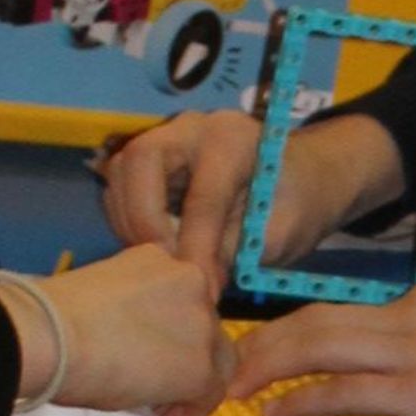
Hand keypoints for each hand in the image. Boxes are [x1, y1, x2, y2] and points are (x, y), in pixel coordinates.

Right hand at [0, 244, 225, 415]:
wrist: (50, 336)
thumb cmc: (55, 317)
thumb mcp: (103, 294)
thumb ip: (131, 310)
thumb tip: (130, 341)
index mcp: (160, 258)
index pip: (184, 295)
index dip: (173, 328)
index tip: (157, 349)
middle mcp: (190, 282)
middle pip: (206, 326)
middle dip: (188, 354)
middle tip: (162, 379)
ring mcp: (201, 324)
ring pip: (215, 359)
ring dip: (192, 382)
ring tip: (163, 402)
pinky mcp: (200, 366)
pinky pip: (210, 394)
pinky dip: (191, 409)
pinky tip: (167, 415)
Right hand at [99, 107, 403, 287]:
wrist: (295, 184)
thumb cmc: (293, 205)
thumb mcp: (279, 233)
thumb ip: (237, 250)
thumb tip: (195, 278)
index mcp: (232, 138)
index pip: (203, 195)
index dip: (197, 246)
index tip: (201, 287)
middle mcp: (190, 128)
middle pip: (139, 162)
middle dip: (144, 221)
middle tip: (165, 267)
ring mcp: (164, 141)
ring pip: (121, 175)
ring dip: (132, 224)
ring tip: (163, 263)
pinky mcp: (149, 163)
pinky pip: (120, 189)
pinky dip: (130, 224)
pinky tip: (158, 251)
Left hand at [227, 281, 415, 415]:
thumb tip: (390, 393)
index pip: (340, 313)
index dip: (288, 335)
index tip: (255, 357)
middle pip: (313, 318)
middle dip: (256, 344)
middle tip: (215, 371)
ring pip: (316, 343)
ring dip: (262, 366)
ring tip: (224, 389)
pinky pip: (343, 387)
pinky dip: (299, 397)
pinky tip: (269, 412)